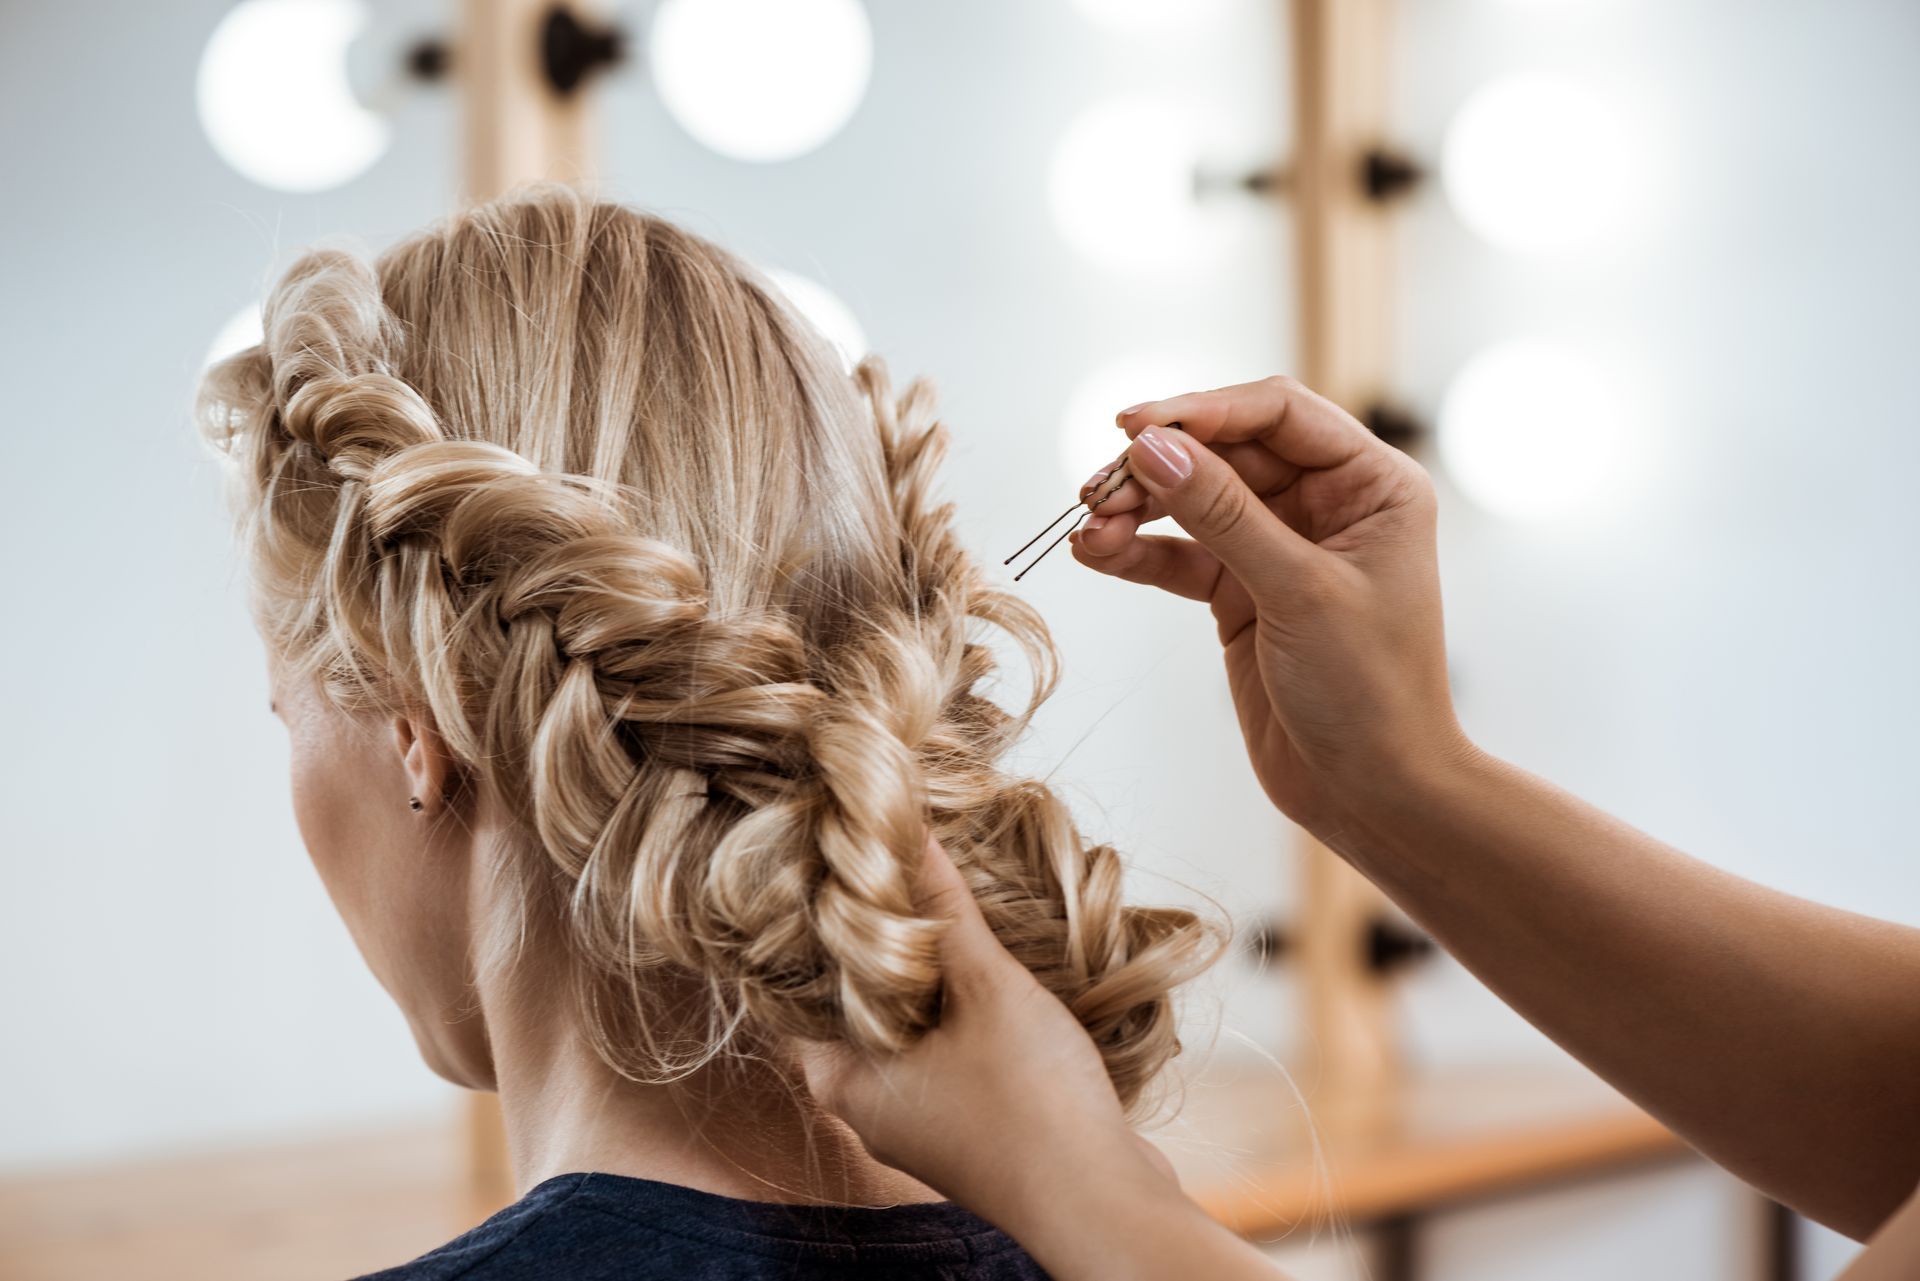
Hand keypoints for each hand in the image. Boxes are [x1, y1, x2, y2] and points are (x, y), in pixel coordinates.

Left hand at [796, 834, 1175, 1231]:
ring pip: (908, 1023)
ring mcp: (918, 1118)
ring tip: (946, 897)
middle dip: (882, 938)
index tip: (837, 863)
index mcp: (841, 1079)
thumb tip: (907, 829)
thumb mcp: (986, 987)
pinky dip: (960, 1007)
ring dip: (930, 971)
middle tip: (896, 865)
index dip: (817, 921)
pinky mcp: (967, 1123)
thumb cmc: (1030, 1104)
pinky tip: (987, 962)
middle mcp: (867, 1104)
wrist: (1102, 1203)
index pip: (798, 986)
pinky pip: (946, 1047)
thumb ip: (944, 908)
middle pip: (855, 1001)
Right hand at [1069, 376, 1473, 834]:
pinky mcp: (1243, 595)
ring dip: (1137, 511)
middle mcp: (1329, 504)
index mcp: (1373, 484)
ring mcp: (1282, 548)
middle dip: (1158, 468)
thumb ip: (1222, 514)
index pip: (1278, 412)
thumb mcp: (1297, 591)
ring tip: (1087, 529)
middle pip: (1227, 452)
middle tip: (1096, 490)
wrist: (1374, 794)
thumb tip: (1151, 446)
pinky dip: (1138, 554)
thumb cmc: (1370, 691)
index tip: (1133, 426)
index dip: (1203, 411)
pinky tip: (1096, 554)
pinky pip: (1181, 556)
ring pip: (1195, 502)